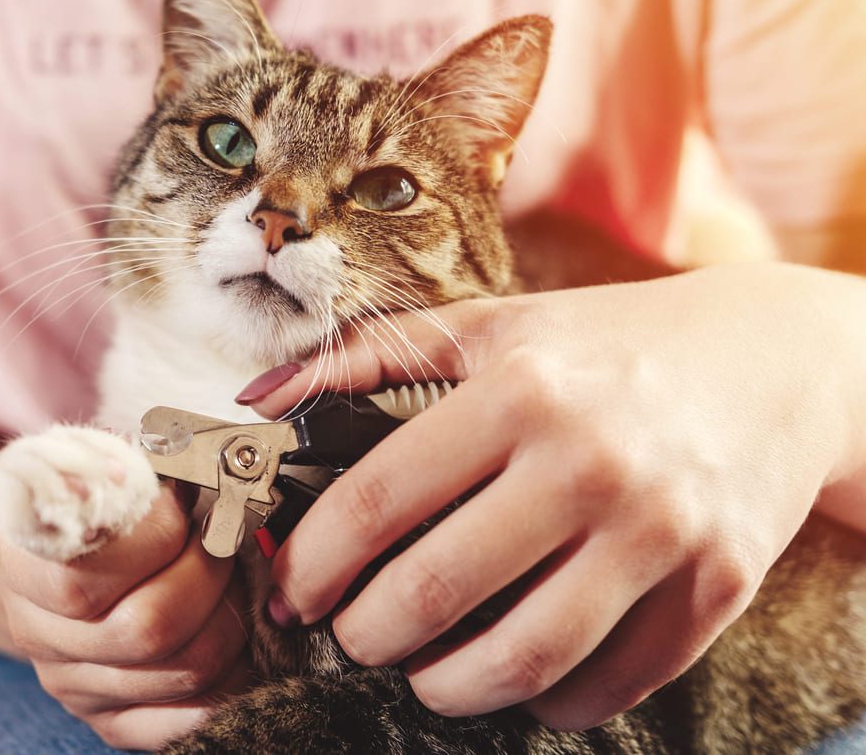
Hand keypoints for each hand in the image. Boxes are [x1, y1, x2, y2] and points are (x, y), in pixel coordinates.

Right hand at [0, 484, 251, 749]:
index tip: (187, 501)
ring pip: (181, 671)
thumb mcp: (94, 461)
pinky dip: (227, 683)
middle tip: (225, 540)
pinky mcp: (107, 718)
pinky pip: (181, 723)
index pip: (84, 579)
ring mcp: (69, 683)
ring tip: (235, 579)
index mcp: (17, 559)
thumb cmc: (92, 494)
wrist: (52, 549)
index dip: (157, 539)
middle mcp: (34, 632)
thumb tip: (188, 469)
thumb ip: (129, 468)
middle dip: (210, 577)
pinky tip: (238, 642)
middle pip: (146, 630)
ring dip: (231, 620)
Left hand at [246, 263, 863, 729]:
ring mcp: (659, 531)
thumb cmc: (602, 344)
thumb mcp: (486, 325)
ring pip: (521, 659)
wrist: (773, 361)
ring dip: (442, 687)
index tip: (291, 590)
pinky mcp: (715, 587)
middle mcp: (589, 462)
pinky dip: (545, 700)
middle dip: (362, 635)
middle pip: (435, 592)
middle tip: (347, 634)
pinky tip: (515, 675)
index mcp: (518, 390)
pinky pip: (609, 684)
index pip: (379, 500)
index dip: (314, 562)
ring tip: (418, 671)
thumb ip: (362, 359)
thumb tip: (252, 401)